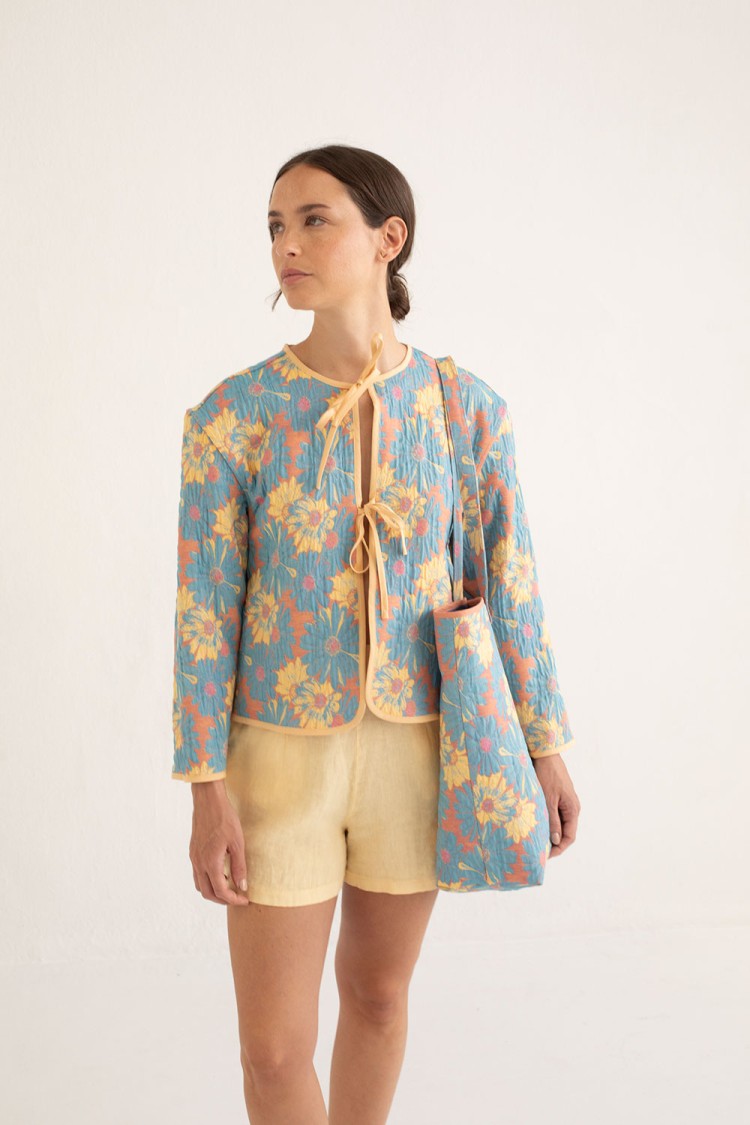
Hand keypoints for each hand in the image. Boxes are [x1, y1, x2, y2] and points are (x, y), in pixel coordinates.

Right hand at [189, 782, 248, 904]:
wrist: (208, 801)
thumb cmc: (225, 819)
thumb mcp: (237, 843)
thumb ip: (239, 867)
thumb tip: (242, 886)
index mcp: (210, 863)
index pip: (221, 891)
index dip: (233, 899)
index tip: (245, 899)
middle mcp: (199, 863)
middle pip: (207, 893)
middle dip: (222, 900)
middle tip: (237, 897)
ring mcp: (194, 858)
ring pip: (200, 885)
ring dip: (213, 891)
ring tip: (229, 887)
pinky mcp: (193, 852)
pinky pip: (197, 874)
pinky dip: (208, 880)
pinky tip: (220, 873)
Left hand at [532, 753, 579, 857]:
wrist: (545, 754)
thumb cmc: (547, 775)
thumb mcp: (548, 800)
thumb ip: (552, 821)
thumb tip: (556, 841)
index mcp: (573, 809)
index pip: (570, 837)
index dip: (559, 849)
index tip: (545, 855)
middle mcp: (572, 808)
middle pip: (565, 832)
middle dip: (554, 843)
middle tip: (538, 850)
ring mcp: (566, 802)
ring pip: (559, 824)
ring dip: (550, 832)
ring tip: (535, 839)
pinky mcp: (558, 797)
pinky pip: (555, 814)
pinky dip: (547, 822)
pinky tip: (536, 824)